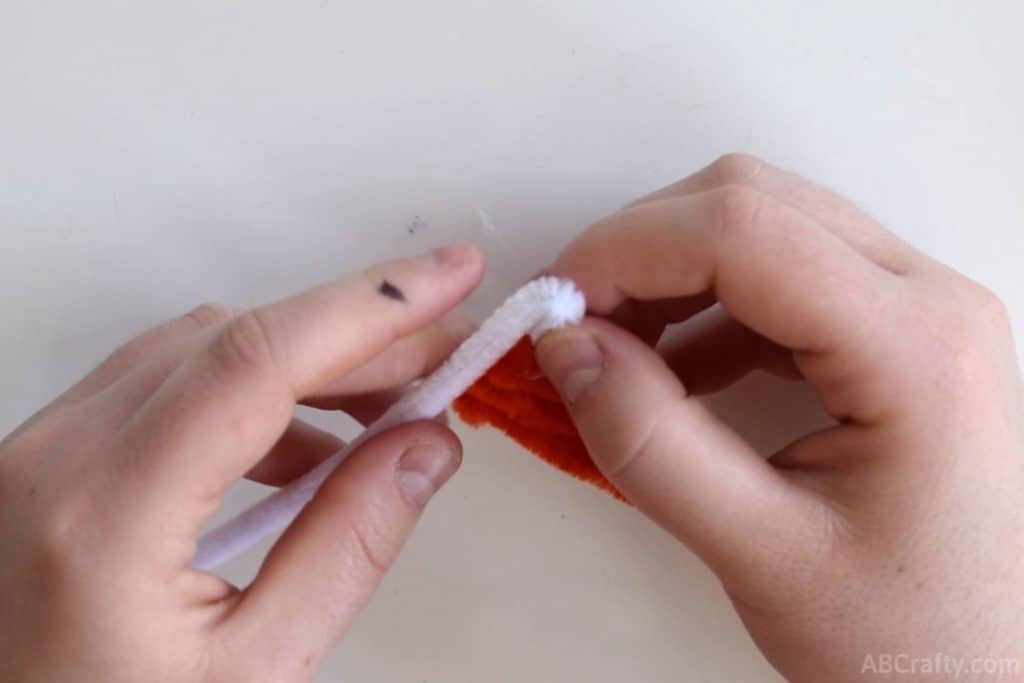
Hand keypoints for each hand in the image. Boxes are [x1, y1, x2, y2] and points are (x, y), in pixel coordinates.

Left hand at [0, 245, 483, 681]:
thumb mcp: (257, 671)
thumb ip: (348, 549)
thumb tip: (423, 448)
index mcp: (101, 518)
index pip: (253, 363)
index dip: (368, 307)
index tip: (450, 281)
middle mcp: (57, 459)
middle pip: (235, 341)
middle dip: (360, 334)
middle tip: (447, 351)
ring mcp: (46, 449)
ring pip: (204, 349)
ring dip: (311, 360)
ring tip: (393, 405)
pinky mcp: (58, 455)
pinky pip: (172, 384)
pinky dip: (257, 393)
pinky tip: (313, 444)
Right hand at [535, 155, 1023, 680]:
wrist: (986, 671)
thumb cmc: (905, 635)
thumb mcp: (761, 553)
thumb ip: (650, 446)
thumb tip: (567, 349)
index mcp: (916, 348)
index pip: (744, 232)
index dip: (625, 250)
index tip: (553, 305)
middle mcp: (930, 300)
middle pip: (752, 204)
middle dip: (640, 249)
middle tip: (571, 323)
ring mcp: (919, 309)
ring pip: (763, 226)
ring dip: (668, 273)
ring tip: (610, 349)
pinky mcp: (895, 332)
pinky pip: (781, 279)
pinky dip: (704, 308)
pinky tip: (669, 372)